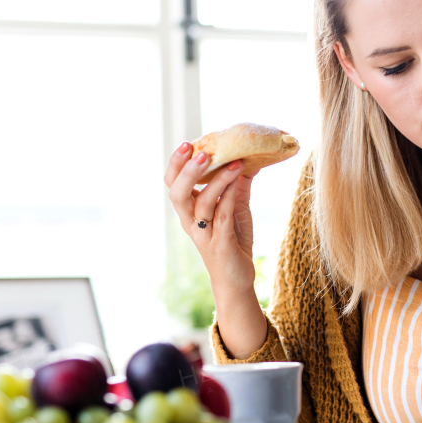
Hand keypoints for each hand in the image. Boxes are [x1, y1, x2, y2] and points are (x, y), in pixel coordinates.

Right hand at [164, 142, 267, 356]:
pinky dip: (230, 196)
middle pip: (177, 193)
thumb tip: (248, 157)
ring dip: (216, 180)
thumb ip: (237, 185)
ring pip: (202, 203)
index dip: (176, 164)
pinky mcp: (220, 243)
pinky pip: (223, 215)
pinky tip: (239, 179)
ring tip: (233, 162)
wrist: (237, 279)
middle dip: (186, 170)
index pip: (173, 184)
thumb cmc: (233, 242)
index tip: (186, 143)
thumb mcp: (235, 208)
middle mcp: (191, 221)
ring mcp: (204, 233)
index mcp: (189, 211)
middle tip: (199, 150)